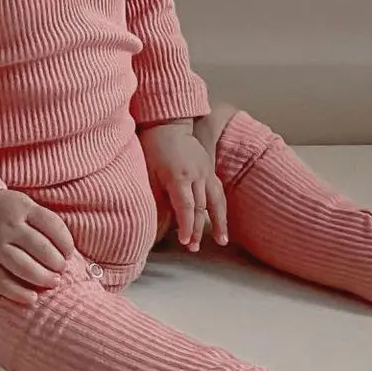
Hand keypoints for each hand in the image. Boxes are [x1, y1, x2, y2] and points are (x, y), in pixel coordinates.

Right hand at [0, 190, 76, 305]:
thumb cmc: (3, 210)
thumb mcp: (23, 204)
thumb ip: (43, 222)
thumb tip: (67, 252)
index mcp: (22, 207)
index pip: (53, 226)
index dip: (66, 243)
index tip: (69, 254)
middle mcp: (7, 226)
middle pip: (41, 249)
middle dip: (56, 264)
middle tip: (60, 271)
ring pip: (24, 267)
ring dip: (42, 278)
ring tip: (53, 283)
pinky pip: (1, 282)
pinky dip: (19, 293)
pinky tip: (32, 299)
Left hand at [139, 122, 227, 252]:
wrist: (168, 122)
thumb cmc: (154, 147)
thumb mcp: (149, 173)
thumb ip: (156, 197)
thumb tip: (153, 223)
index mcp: (179, 177)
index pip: (186, 207)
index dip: (186, 227)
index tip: (185, 242)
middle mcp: (197, 175)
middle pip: (201, 208)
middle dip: (197, 229)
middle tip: (193, 248)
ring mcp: (206, 171)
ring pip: (216, 201)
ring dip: (218, 222)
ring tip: (222, 240)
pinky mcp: (210, 168)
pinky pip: (218, 191)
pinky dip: (221, 207)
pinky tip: (222, 220)